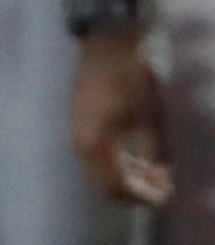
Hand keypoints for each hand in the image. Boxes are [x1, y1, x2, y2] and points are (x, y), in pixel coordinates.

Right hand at [74, 30, 175, 209]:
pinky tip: (138, 156)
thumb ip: (157, 153)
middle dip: (135, 191)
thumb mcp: (152, 119)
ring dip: (127, 177)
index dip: (144, 196)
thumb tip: (163, 176)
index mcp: (97, 147)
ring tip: (155, 171)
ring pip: (100, 173)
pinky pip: (97, 158)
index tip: (167, 195)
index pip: (118, 188)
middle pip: (105, 186)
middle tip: (163, 185)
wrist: (107, 47)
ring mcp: (77, 135)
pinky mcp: (80, 126)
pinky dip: (118, 164)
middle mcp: (81, 146)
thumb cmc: (132, 81)